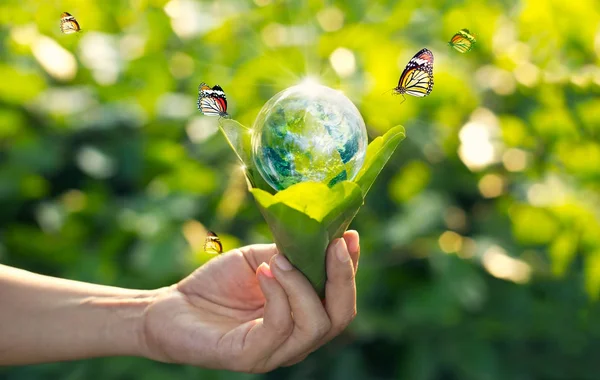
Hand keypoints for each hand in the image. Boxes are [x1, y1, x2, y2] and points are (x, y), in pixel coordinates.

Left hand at [141, 230, 359, 372]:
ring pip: (316, 324)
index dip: (350, 267)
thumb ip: (291, 253)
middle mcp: (297, 337)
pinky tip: (263, 273)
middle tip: (333, 245)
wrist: (171, 307)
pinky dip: (277, 295)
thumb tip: (321, 234)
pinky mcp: (251, 356)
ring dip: (303, 284)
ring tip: (281, 260)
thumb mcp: (261, 259)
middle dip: (342, 278)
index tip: (349, 235)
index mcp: (304, 314)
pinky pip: (278, 328)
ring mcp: (276, 351)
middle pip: (341, 316)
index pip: (341, 297)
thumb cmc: (218, 284)